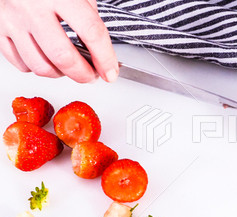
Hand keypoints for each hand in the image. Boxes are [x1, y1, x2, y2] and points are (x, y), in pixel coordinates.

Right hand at [0, 0, 117, 82]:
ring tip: (70, 68)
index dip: (105, 58)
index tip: (111, 72)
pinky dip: (38, 69)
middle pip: (63, 57)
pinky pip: (21, 64)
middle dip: (84, 75)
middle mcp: (33, 8)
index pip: (91, 32)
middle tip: (93, 76)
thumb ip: (88, 14)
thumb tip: (98, 50)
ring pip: (41, 66)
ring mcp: (12, 21)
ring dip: (61, 74)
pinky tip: (47, 60)